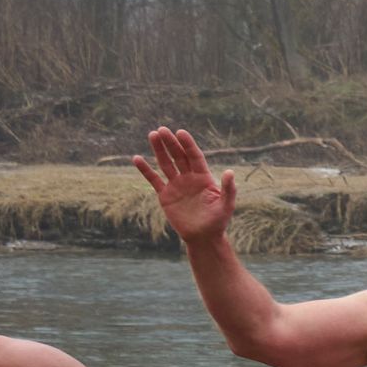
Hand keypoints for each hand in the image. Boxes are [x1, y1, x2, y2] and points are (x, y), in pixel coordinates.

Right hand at [132, 127, 238, 244]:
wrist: (203, 237)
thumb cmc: (217, 222)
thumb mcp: (226, 205)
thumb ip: (228, 189)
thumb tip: (230, 172)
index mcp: (204, 177)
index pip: (194, 156)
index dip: (188, 144)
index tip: (180, 132)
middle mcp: (189, 178)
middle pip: (178, 156)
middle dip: (171, 143)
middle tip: (162, 129)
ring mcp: (176, 185)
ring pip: (166, 163)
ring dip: (159, 150)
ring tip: (152, 134)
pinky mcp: (165, 195)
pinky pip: (154, 180)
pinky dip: (145, 170)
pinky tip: (137, 158)